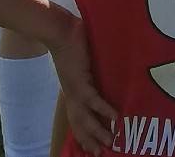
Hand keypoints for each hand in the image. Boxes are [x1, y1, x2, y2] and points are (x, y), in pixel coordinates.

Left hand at [47, 12, 117, 155]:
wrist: (59, 30)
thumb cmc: (72, 39)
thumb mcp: (82, 61)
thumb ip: (91, 68)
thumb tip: (107, 70)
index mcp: (72, 91)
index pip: (77, 118)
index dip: (84, 133)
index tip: (91, 146)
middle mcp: (72, 94)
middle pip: (80, 124)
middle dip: (90, 139)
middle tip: (101, 152)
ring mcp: (75, 89)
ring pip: (85, 118)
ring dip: (97, 131)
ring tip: (110, 141)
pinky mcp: (81, 81)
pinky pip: (93, 100)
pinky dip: (104, 110)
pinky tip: (115, 118)